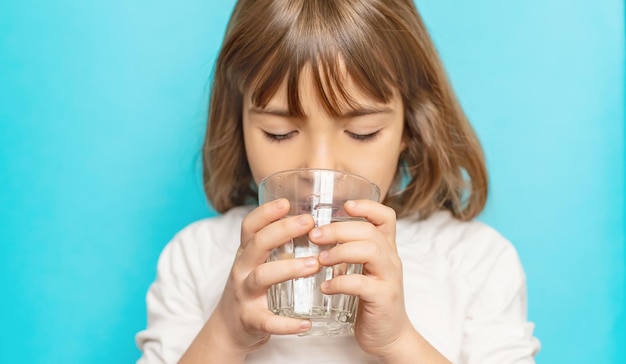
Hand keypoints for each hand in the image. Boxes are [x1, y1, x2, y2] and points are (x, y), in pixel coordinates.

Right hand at [202, 199, 317, 356]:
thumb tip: (314, 223)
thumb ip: (278, 245)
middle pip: (258, 244)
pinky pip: (267, 321)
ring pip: (262, 277)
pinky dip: (286, 324)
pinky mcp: (250, 320)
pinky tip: (307, 323)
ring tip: (314, 264)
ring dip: (288, 269)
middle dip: (282, 231)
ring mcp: (244, 294)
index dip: (265, 212)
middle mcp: (242, 269)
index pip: (249, 226)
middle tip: (309, 223)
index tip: (286, 202)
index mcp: (246, 253)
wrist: (228, 329)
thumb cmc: (251, 289)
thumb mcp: (257, 262)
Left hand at [308, 199, 411, 357]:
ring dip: (340, 252)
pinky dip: (339, 282)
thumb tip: (315, 234)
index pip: (386, 217)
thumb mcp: (363, 271)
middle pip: (370, 231)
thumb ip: (349, 252)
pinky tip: (325, 287)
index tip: (345, 205)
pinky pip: (361, 284)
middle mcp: (391, 260)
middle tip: (315, 235)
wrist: (390, 336)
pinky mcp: (383, 299)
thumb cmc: (370, 300)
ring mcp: (389, 279)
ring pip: (370, 251)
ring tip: (320, 260)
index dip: (367, 206)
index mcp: (386, 249)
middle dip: (339, 229)